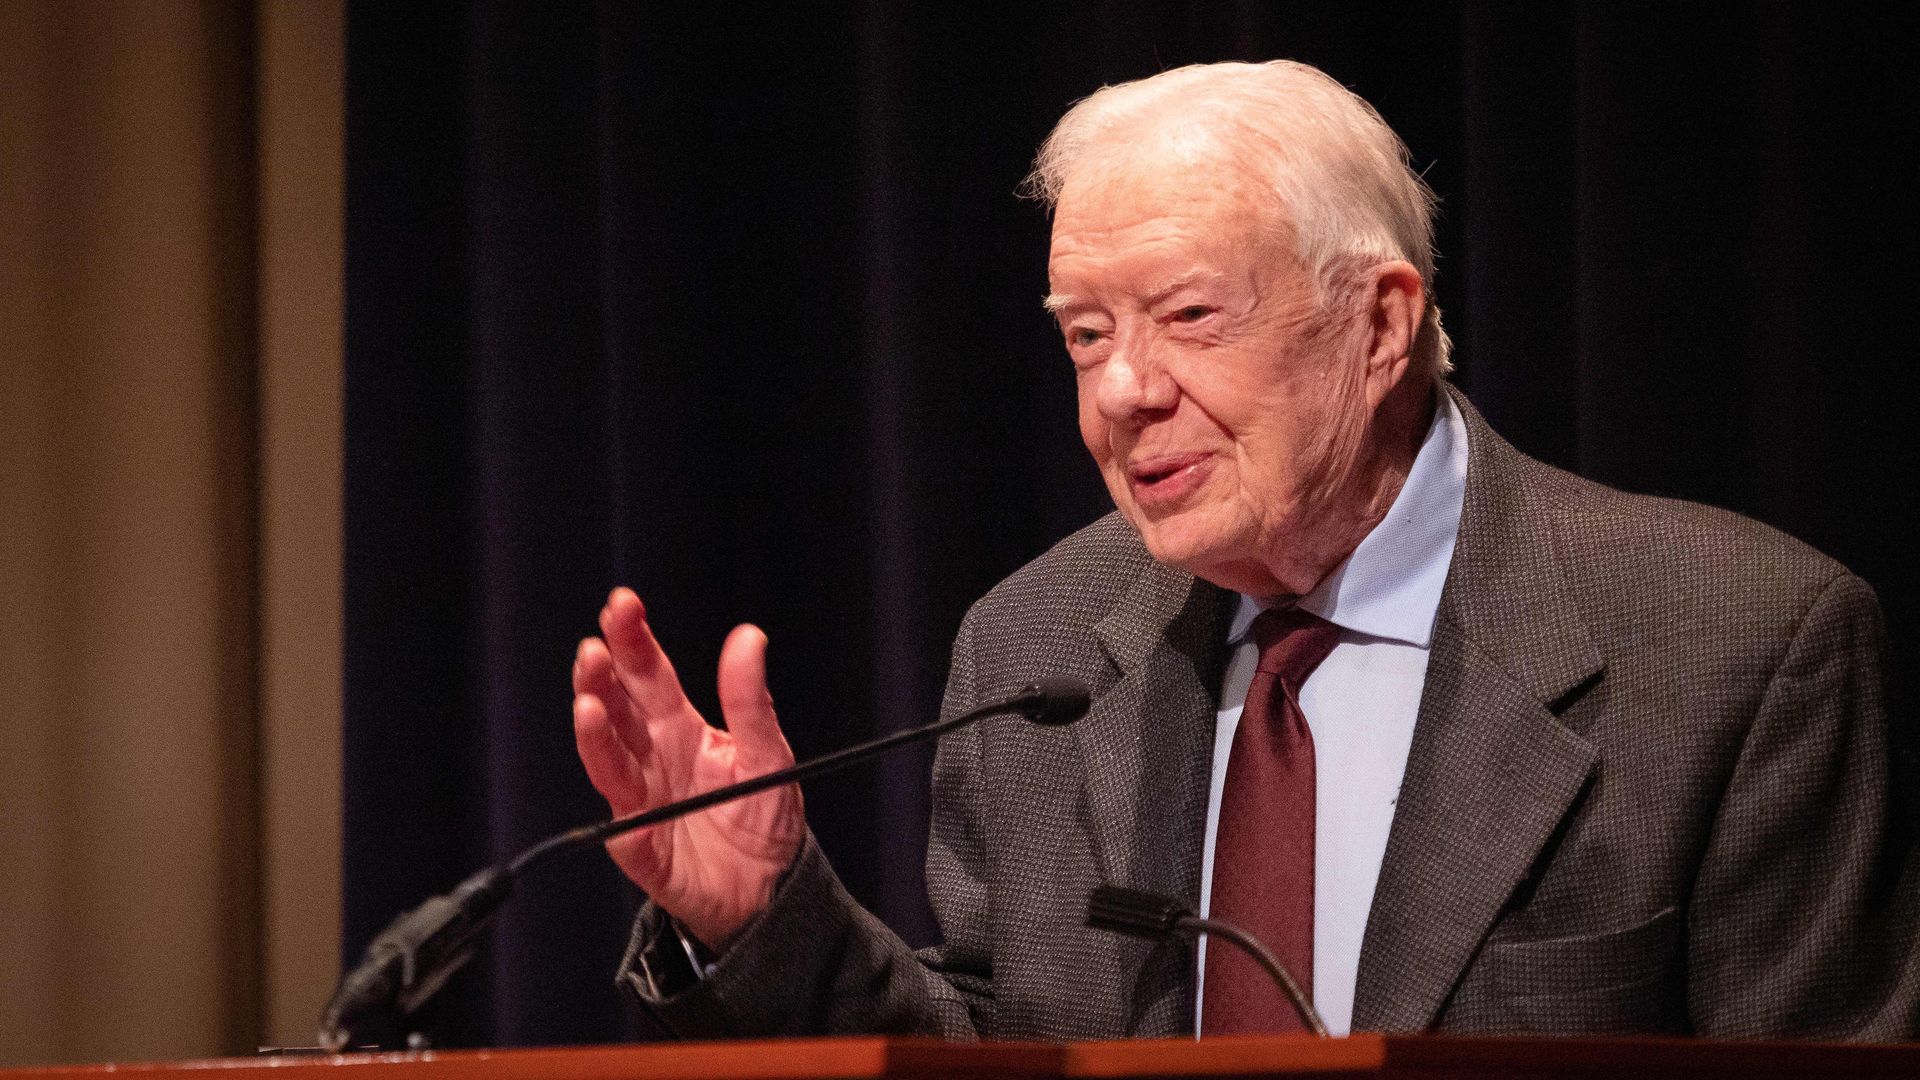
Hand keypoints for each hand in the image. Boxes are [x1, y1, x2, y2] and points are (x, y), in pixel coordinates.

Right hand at [572, 587, 804, 949]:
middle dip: (604, 670)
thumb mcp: (768, 754)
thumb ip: (751, 701)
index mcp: (681, 728)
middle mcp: (652, 755)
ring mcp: (639, 794)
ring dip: (595, 717)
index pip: (649, 674)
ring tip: (591, 685)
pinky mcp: (636, 837)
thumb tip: (749, 636)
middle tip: (597, 640)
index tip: (623, 604)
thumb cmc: (765, 819)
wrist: (770, 892)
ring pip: (607, 748)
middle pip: (619, 704)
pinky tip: (596, 734)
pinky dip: (605, 766)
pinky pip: (617, 801)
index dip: (633, 639)